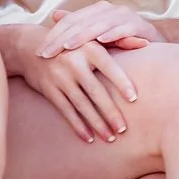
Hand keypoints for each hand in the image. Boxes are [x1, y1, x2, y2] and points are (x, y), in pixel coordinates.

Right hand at [16, 18, 140, 142]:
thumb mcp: (93, 40)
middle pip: (95, 91)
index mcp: (89, 49)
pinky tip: (89, 138)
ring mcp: (59, 77)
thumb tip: (147, 44)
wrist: (31, 48)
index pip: (109, 67)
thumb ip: (119, 43)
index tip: (134, 99)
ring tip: (111, 138)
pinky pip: (65, 111)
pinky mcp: (48, 89)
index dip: (121, 82)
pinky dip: (77, 125)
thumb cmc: (74, 46)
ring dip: (96, 123)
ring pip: (81, 105)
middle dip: (110, 112)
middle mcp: (73, 62)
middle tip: (124, 129)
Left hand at [36, 1, 158, 55]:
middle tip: (47, 53)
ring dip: (83, 36)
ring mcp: (125, 16)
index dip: (54, 35)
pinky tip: (102, 41)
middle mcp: (110, 10)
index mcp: (97, 11)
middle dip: (62, 38)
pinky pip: (125, 28)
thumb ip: (78, 26)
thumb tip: (54, 15)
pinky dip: (114, 33)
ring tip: (68, 47)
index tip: (40, 52)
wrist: (156, 45)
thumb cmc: (124, 42)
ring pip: (99, 25)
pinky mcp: (140, 26)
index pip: (70, 21)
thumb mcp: (98, 37)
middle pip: (81, 23)